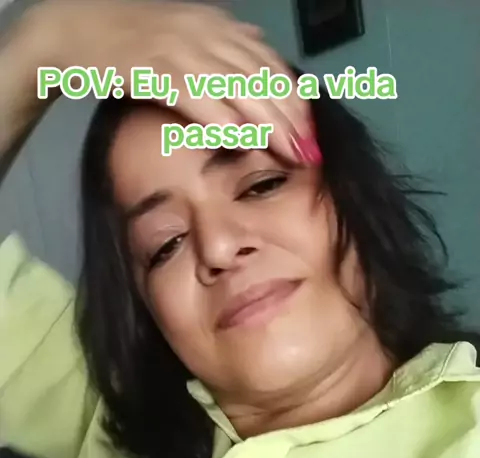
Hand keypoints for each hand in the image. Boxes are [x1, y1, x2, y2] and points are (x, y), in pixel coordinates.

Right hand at [28, 0, 315, 163]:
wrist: (74, 27)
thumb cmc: (131, 39)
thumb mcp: (186, 32)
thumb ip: (224, 43)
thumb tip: (260, 48)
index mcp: (217, 25)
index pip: (270, 64)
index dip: (295, 100)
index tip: (311, 133)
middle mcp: (205, 33)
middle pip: (262, 78)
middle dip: (291, 118)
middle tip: (309, 152)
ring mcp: (179, 49)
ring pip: (238, 88)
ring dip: (268, 123)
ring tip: (290, 153)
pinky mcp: (153, 69)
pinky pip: (197, 97)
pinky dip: (222, 120)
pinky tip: (242, 142)